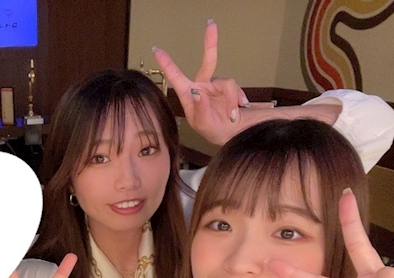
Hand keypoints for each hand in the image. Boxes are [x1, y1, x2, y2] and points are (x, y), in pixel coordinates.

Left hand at [153, 20, 248, 144]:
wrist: (230, 135)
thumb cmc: (211, 130)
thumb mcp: (202, 124)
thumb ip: (200, 108)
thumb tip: (197, 90)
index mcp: (188, 95)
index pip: (176, 76)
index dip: (166, 63)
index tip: (156, 50)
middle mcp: (202, 86)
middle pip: (208, 61)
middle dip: (210, 43)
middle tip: (212, 25)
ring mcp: (217, 86)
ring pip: (227, 83)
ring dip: (230, 100)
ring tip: (231, 116)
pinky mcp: (229, 89)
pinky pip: (235, 89)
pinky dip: (237, 101)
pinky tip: (237, 111)